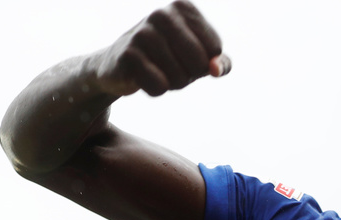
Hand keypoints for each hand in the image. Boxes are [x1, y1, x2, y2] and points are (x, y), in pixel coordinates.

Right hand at [90, 1, 229, 98]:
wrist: (121, 64)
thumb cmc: (168, 58)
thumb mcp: (199, 57)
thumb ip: (220, 63)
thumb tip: (216, 69)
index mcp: (183, 7)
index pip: (215, 49)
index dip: (204, 63)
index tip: (186, 56)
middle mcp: (162, 14)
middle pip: (200, 64)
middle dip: (190, 75)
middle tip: (172, 66)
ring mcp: (143, 33)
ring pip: (180, 78)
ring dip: (173, 84)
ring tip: (157, 70)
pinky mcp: (127, 54)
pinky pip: (159, 87)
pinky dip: (156, 90)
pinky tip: (142, 77)